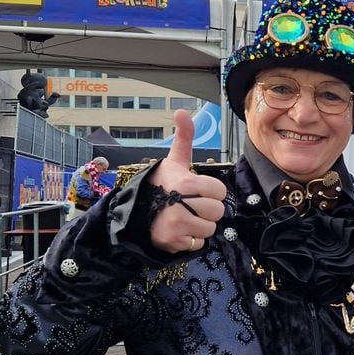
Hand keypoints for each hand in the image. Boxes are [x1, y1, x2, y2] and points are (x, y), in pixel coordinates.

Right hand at [147, 109, 226, 253]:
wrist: (133, 212)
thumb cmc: (159, 185)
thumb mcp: (173, 161)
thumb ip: (183, 138)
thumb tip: (182, 111)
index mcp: (186, 183)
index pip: (219, 191)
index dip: (211, 191)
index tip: (198, 191)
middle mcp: (181, 205)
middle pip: (217, 211)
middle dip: (207, 209)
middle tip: (192, 205)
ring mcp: (177, 226)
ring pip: (210, 228)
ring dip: (201, 225)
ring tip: (185, 217)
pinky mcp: (173, 243)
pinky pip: (198, 243)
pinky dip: (191, 239)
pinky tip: (179, 230)